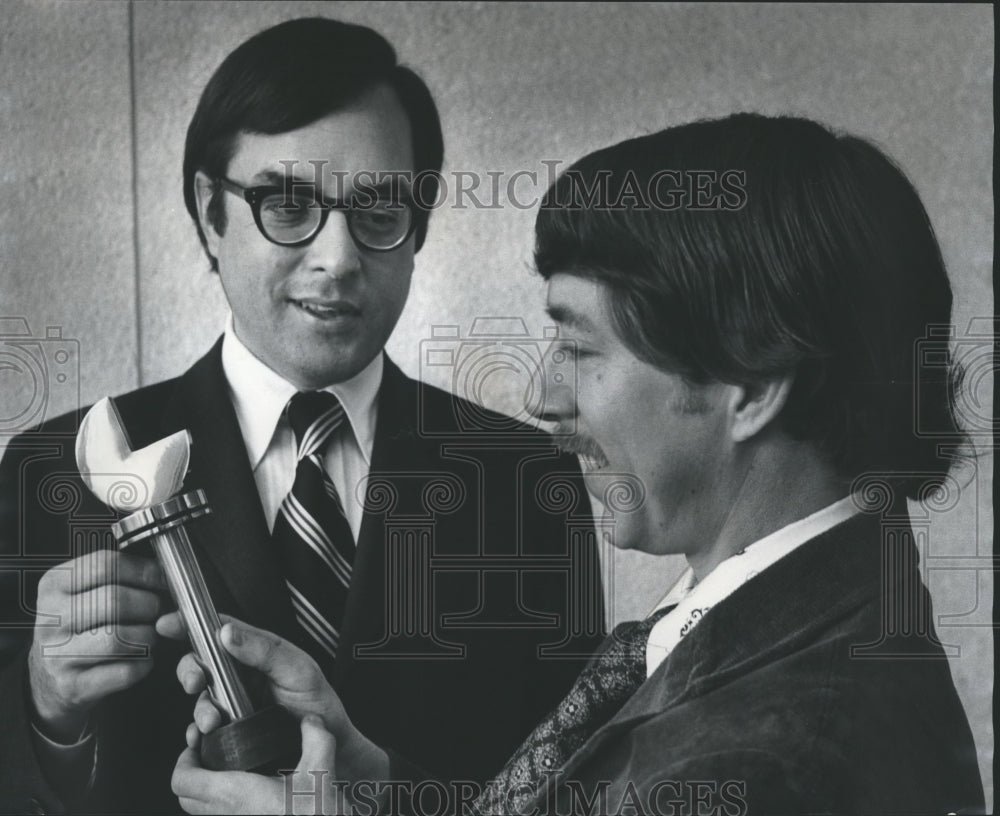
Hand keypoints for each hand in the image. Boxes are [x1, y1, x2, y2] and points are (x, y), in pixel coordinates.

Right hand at [28, 549, 166, 740]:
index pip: (105, 565)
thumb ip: (119, 577)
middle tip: (157, 611)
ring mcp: (57, 655)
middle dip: (149, 605)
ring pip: (119, 639)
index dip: (144, 571)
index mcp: (54, 585)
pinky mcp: (72, 686)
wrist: (47, 679)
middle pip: (115, 601)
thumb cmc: (79, 626)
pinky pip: (124, 672)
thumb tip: (167, 573)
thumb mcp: (85, 593)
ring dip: (147, 636)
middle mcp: (51, 619)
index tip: (162, 580)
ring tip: (149, 635)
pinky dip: (144, 665)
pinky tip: (143, 660)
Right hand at [157, 613, 388, 783]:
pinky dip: (197, 733)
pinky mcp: (230, 729)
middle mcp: (240, 674)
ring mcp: (234, 701)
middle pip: (200, 663)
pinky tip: (204, 737)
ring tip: (215, 718)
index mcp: (256, 650)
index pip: (219, 629)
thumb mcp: (296, 668)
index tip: (169, 623)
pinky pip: (203, 728)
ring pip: (200, 698)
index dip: (191, 623)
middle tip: (196, 680)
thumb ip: (263, 649)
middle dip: (190, 671)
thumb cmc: (317, 701)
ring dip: (200, 708)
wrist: (328, 745)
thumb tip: (227, 632)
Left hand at [172, 715, 348, 814]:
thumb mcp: (322, 772)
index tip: (197, 743)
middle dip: (192, 771)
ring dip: (205, 789)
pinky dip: (222, 804)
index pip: (183, 780)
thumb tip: (311, 720)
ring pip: (200, 811)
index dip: (183, 759)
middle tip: (210, 753)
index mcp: (236, 795)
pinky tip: (249, 789)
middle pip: (185, 797)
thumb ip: (316, 738)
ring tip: (228, 769)